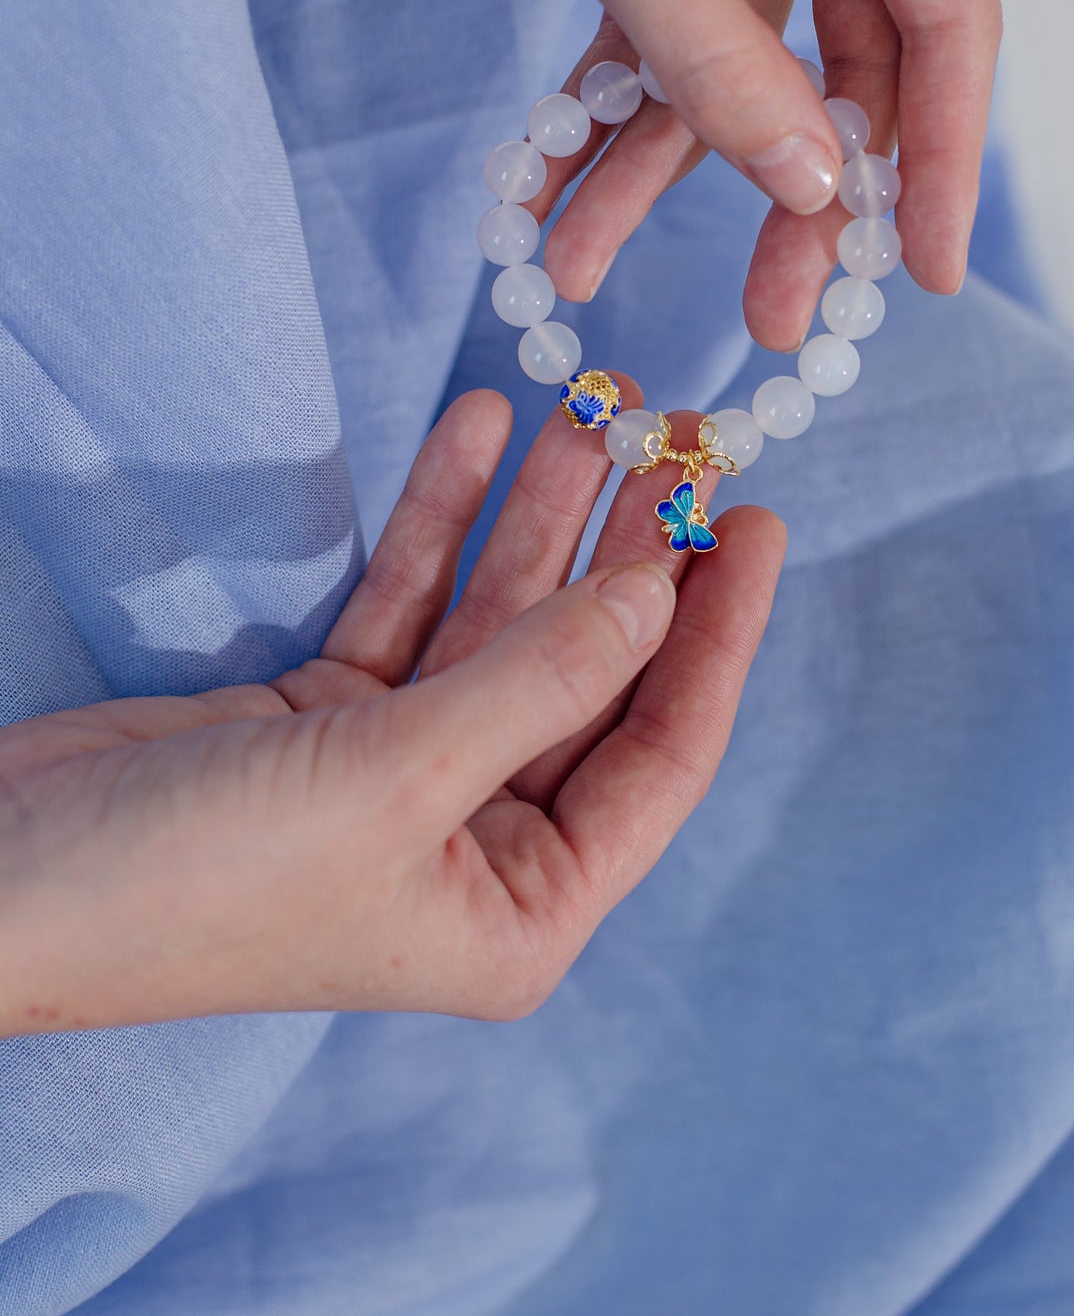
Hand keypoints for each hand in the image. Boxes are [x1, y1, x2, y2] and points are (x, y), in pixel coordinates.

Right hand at [0, 390, 783, 1033]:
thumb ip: (538, 680)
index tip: (756, 522)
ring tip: (591, 405)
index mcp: (520, 910)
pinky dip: (444, 524)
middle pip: (587, 676)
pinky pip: (414, 606)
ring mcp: (401, 779)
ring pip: (502, 627)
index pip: (661, 756)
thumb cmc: (200, 877)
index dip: (717, 636)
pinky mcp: (327, 722)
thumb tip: (662, 595)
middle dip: (627, 558)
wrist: (1, 885)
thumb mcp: (394, 779)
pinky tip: (481, 429)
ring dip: (541, 520)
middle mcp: (476, 848)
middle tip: (676, 440)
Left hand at [342, 0, 1001, 349]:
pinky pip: (685, 44)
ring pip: (760, 70)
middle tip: (771, 318)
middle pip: (858, 61)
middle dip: (794, 192)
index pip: (946, 15)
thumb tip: (812, 193)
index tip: (925, 277)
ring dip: (676, 170)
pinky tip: (559, 200)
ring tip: (588, 265)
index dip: (942, 157)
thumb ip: (720, 61)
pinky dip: (627, 116)